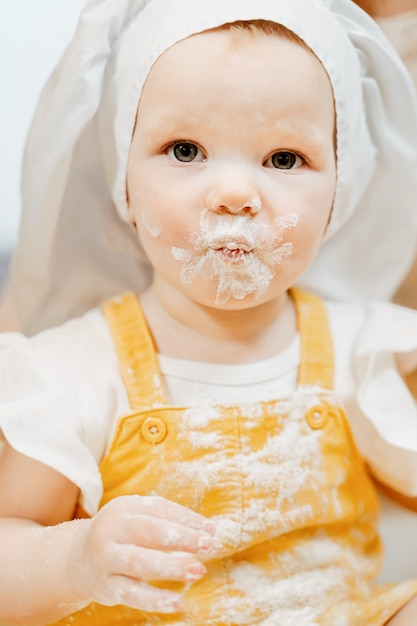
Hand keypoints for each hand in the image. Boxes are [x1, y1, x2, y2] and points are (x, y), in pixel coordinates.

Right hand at [68, 495, 214, 612]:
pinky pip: (132, 594)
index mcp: (123, 508)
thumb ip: (170, 520)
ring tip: (198, 570)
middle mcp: (111, 530)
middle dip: (181, 538)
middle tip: (208, 545)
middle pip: (149, 531)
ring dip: (171, 566)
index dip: (187, 519)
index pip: (159, 510)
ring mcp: (106, 559)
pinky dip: (155, 599)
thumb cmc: (123, 534)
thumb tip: (208, 529)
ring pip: (139, 562)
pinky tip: (177, 602)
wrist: (78, 559)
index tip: (211, 530)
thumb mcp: (139, 518)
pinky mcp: (106, 586)